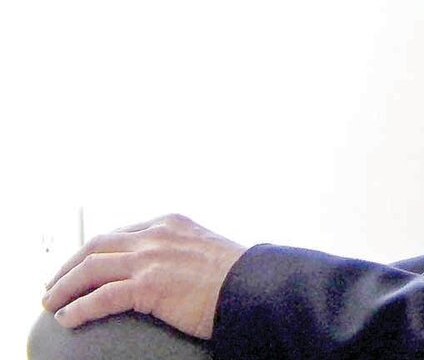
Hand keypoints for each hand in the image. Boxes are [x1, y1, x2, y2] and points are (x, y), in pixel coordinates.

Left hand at [42, 214, 246, 339]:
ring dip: (64, 287)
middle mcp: (157, 234)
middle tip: (54, 285)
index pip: (118, 232)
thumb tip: (167, 268)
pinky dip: (78, 308)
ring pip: (91, 268)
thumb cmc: (236, 275)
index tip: (82, 265)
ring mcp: (151, 258)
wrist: (254, 285)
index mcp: (170, 222)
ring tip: (52, 303)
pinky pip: (101, 297)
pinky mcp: (149, 285)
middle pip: (96, 245)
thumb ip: (180, 249)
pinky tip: (68, 318)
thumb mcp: (204, 247)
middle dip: (69, 266)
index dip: (93, 251)